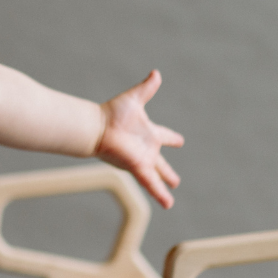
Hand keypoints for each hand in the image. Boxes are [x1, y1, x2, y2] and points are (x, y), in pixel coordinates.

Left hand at [96, 70, 184, 208]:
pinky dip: (160, 193)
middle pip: (161, 162)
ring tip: (170, 202)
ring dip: (163, 188)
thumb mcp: (134, 98)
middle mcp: (146, 148)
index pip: (164, 136)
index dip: (172, 138)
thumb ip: (147, 88)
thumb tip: (156, 73)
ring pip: (157, 176)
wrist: (96, 126)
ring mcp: (142, 159)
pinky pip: (151, 183)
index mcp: (148, 133)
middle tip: (175, 180)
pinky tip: (168, 204)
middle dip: (168, 172)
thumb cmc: (112, 112)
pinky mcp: (137, 167)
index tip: (181, 140)